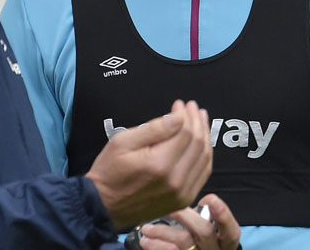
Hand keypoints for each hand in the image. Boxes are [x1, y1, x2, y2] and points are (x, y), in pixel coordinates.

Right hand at [85, 100, 212, 229]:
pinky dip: (204, 156)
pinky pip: (202, 174)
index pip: (185, 132)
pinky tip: (200, 143)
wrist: (104, 205)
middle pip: (198, 144)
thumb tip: (177, 116)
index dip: (185, 114)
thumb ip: (153, 128)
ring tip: (199, 120)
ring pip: (204, 159)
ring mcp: (182, 193)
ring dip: (204, 136)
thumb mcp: (123, 142)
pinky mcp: (183, 200)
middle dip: (198, 121)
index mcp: (160, 164)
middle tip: (192, 107)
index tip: (179, 104)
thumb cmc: (109, 173)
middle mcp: (175, 181)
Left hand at [136, 194, 240, 249]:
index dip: (223, 214)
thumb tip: (183, 190)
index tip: (209, 198)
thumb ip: (201, 214)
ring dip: (162, 232)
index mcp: (225, 242)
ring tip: (147, 228)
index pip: (231, 230)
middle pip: (204, 232)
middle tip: (168, 207)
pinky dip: (157, 246)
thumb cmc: (197, 239)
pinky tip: (148, 241)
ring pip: (184, 243)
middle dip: (183, 215)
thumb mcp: (205, 226)